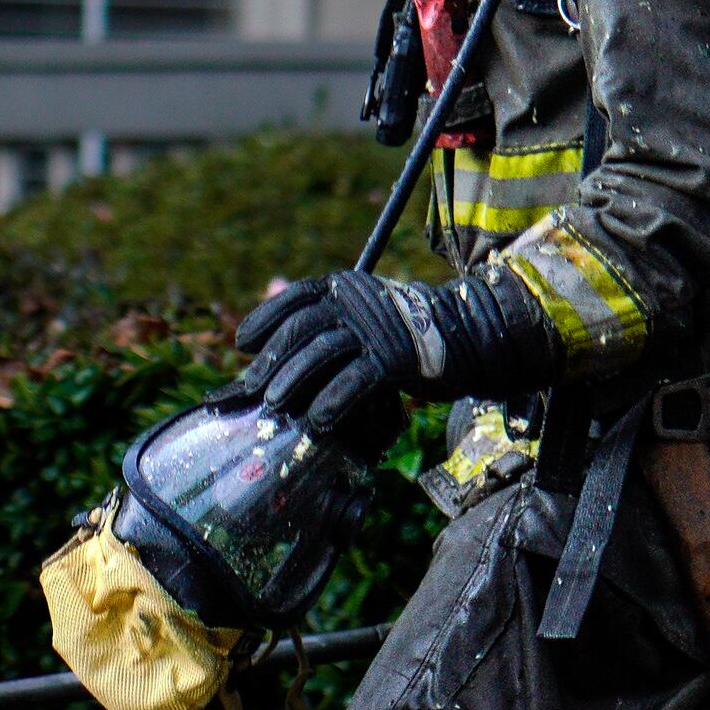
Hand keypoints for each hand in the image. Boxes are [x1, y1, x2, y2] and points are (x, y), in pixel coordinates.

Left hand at [234, 268, 545, 438]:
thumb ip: (330, 331)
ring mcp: (376, 328)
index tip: (243, 343)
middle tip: (252, 388)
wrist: (467, 336)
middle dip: (272, 360)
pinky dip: (331, 402)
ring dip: (293, 382)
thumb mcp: (365, 322)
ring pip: (322, 353)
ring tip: (274, 406)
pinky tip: (317, 422)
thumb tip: (281, 363)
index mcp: (345, 287)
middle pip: (302, 329)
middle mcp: (356, 301)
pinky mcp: (394, 358)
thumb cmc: (406, 337)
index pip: (295, 298)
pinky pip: (354, 381)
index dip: (265, 319)